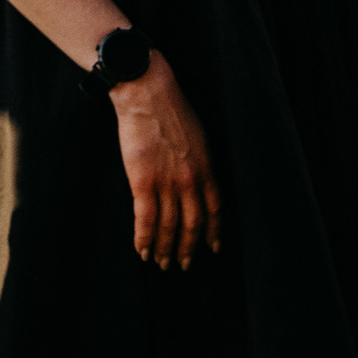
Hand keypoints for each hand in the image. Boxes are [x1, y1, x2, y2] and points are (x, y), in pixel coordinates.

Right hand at [107, 51, 222, 271]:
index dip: (213, 232)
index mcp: (207, 168)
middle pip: (193, 223)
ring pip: (169, 226)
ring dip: (165, 248)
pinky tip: (143, 250)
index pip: (215, 210)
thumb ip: (198, 162)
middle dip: (188, 248)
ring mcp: (167, 182)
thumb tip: (197, 180)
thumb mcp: (198, 136)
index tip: (212, 248)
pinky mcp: (142, 180)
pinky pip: (145, 218)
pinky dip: (144, 238)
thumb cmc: (170, 108)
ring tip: (161, 263)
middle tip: (182, 265)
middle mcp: (190, 180)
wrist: (147, 92)